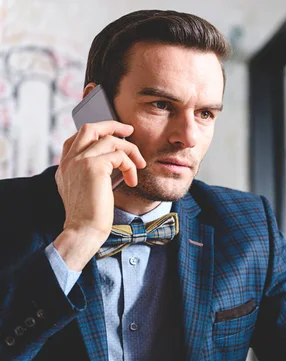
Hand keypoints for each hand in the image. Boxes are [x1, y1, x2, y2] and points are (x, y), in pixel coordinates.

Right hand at [53, 121, 145, 270]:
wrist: (84, 230)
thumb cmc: (89, 216)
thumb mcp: (84, 190)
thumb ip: (89, 174)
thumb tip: (111, 162)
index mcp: (65, 166)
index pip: (77, 137)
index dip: (97, 132)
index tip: (115, 135)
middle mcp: (69, 160)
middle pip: (90, 127)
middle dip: (112, 125)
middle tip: (130, 130)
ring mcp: (79, 161)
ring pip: (110, 139)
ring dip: (130, 150)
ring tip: (139, 165)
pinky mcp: (93, 166)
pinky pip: (119, 155)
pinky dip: (130, 165)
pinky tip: (132, 180)